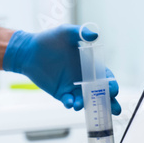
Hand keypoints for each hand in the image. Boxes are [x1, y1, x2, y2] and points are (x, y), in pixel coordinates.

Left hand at [3, 24, 120, 114]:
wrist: (29, 51)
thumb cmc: (49, 39)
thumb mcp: (66, 33)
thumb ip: (80, 33)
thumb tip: (95, 35)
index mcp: (89, 65)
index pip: (105, 77)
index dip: (112, 84)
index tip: (113, 89)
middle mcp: (83, 78)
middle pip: (100, 93)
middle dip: (109, 102)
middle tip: (114, 109)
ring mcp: (72, 86)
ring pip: (85, 99)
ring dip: (85, 104)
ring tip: (81, 105)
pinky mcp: (60, 92)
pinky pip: (69, 101)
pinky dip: (70, 103)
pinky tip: (70, 102)